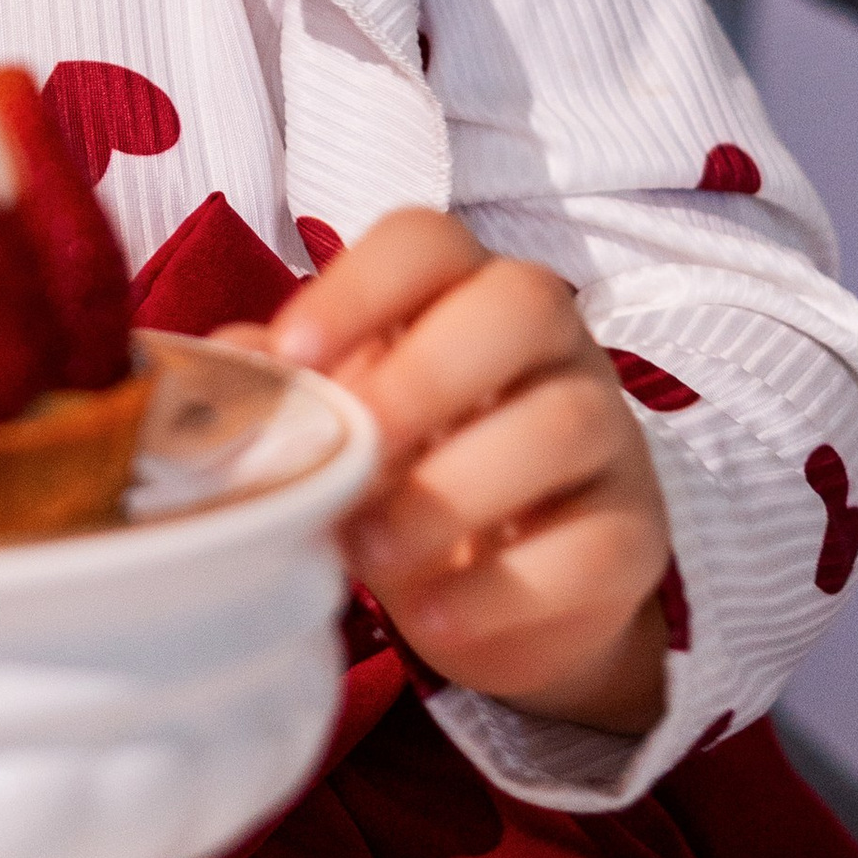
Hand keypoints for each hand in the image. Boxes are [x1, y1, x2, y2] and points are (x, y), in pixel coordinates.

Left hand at [264, 210, 671, 736]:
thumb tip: (224, 369)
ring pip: (562, 423)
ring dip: (450, 492)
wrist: (504, 599)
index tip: (294, 352)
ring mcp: (607, 436)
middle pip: (521, 302)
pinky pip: (590, 547)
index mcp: (466, 293)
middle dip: (423, 376)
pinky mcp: (632, 537)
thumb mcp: (345, 427)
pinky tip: (430, 617)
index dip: (362, 283)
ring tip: (368, 552)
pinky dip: (499, 589)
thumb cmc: (410, 476)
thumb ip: (291, 391)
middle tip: (353, 454)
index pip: (430, 240)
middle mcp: (552, 345)